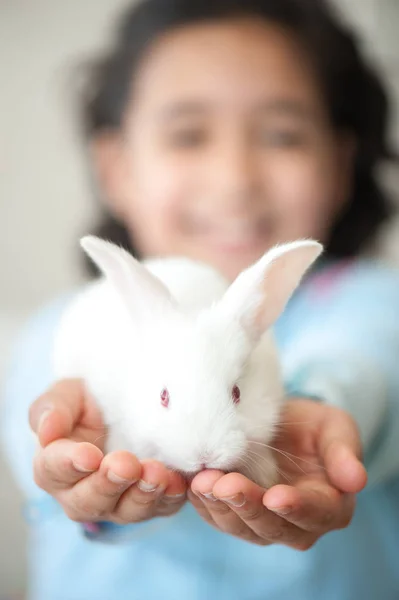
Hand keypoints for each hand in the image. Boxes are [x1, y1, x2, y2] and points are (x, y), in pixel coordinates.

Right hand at [29, 379, 186, 523]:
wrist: (123, 403)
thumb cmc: (86, 400)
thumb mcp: (68, 395)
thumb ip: (53, 409)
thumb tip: (46, 430)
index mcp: (54, 467)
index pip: (54, 470)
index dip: (70, 464)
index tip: (88, 455)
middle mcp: (82, 493)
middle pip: (89, 500)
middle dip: (109, 484)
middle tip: (126, 465)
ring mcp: (118, 502)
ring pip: (126, 511)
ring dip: (142, 495)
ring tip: (155, 474)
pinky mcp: (152, 502)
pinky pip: (161, 508)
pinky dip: (170, 498)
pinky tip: (178, 484)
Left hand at [188, 398, 366, 547]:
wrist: (284, 426)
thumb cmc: (314, 427)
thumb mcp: (335, 428)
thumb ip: (343, 452)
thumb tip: (356, 479)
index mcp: (329, 507)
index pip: (314, 513)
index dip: (295, 507)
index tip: (276, 496)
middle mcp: (295, 523)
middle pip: (271, 526)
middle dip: (247, 506)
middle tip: (226, 484)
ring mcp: (261, 522)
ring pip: (239, 526)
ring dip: (219, 506)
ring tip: (203, 481)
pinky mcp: (233, 512)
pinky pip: (216, 515)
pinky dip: (201, 502)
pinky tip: (190, 483)